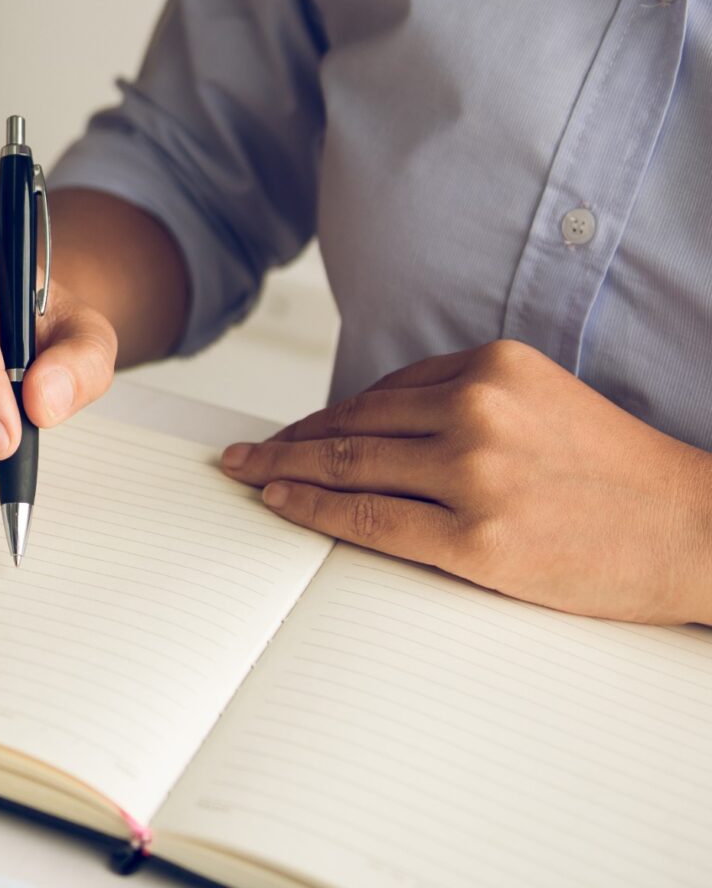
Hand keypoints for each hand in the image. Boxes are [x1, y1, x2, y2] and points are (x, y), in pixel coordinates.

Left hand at [221, 340, 711, 623]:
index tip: (288, 430)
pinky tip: (281, 503)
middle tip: (240, 451)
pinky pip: (368, 520)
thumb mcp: (544, 400)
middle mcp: (476, 412)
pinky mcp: (476, 540)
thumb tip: (374, 418)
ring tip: (247, 474)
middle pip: (352, 425)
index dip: (323, 415)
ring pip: (348, 467)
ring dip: (284, 471)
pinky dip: (312, 510)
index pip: (381, 392)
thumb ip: (464, 397)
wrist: (696, 531)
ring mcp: (473, 476)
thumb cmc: (619, 475)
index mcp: (493, 368)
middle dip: (288, 441)